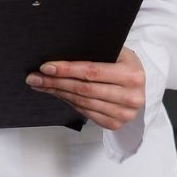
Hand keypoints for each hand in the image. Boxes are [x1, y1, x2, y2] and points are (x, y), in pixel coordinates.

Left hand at [26, 46, 145, 130]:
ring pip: (82, 102)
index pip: (92, 72)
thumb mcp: (119, 53)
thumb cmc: (126, 65)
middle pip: (84, 89)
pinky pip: (85, 112)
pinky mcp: (115, 124)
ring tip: (40, 84)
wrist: (141, 86)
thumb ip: (98, 53)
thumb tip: (62, 52)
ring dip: (58, 93)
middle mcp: (130, 97)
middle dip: (56, 82)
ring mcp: (123, 114)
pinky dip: (68, 102)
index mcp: (132, 75)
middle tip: (35, 77)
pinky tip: (57, 93)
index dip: (67, 70)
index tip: (46, 67)